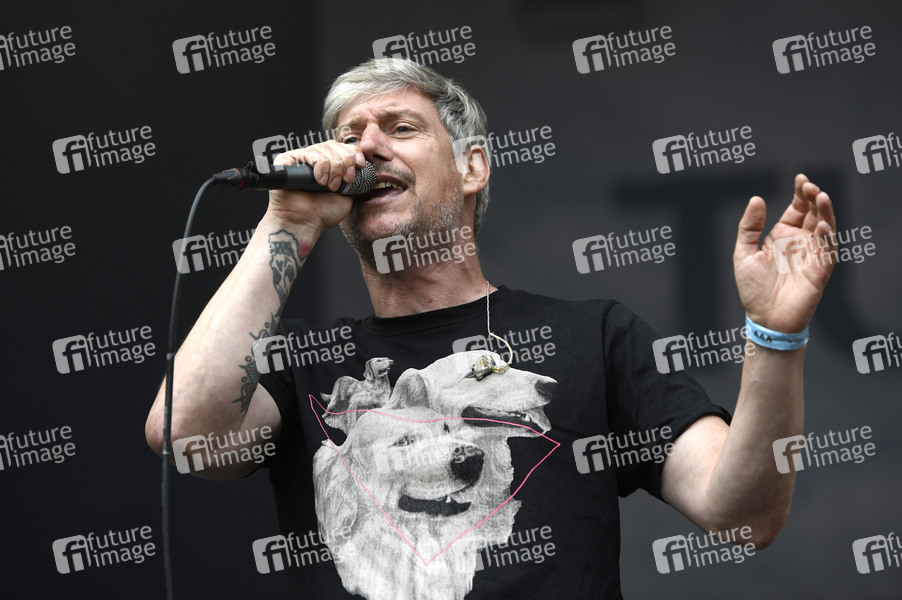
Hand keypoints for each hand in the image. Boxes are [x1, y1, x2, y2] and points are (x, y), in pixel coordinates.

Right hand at [266, 141, 366, 233]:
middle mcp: (315, 160)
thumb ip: (355, 179)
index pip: (343, 147)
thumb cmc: (323, 213)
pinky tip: (320, 181)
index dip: (353, 153)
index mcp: (329, 166)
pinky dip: (321, 166)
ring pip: (324, 148)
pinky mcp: (287, 160)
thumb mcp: (348, 194)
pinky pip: (310, 153)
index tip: (360, 166)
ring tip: (330, 186)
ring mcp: (301, 159)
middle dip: (345, 162)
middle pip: (334, 145)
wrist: (305, 223)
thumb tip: (364, 166)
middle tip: (345, 181)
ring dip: (334, 168)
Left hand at [733, 174, 836, 332]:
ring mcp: (812, 255)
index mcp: (782, 236)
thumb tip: (756, 199)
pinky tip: (821, 225)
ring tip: (821, 196)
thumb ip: (749, 227)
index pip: (797, 209)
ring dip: (825, 213)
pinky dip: (826, 238)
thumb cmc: (754, 289)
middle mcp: (800, 243)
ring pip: (825, 229)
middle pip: (813, 214)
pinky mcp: (820, 271)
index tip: (800, 178)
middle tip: (810, 186)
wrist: (763, 318)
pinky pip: (827, 251)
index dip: (800, 194)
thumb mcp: (744, 253)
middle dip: (814, 198)